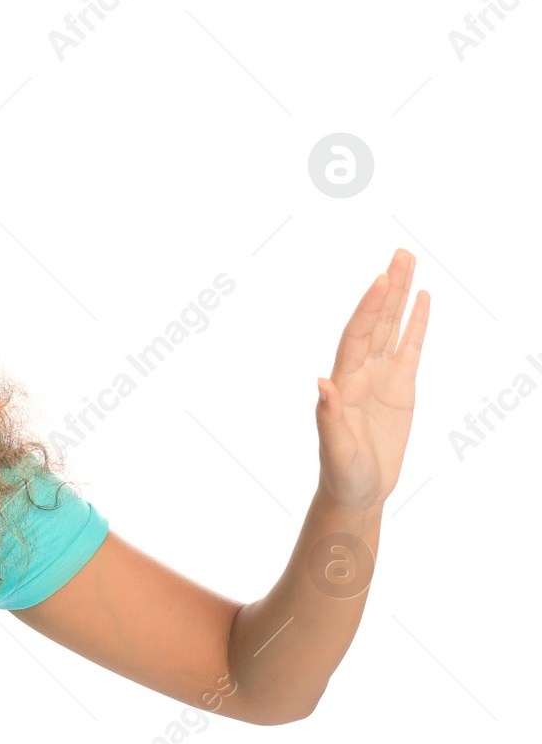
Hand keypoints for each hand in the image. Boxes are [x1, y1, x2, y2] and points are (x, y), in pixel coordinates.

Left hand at [315, 248, 430, 509]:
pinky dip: (416, 324)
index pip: (357, 336)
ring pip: (392, 327)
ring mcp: (381, 377)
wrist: (356, 490)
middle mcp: (361, 372)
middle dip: (389, 288)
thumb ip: (328, 417)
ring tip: (410, 262)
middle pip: (376, 321)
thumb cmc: (341, 472)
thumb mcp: (334, 448)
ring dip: (401, 296)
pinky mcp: (401, 388)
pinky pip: (410, 348)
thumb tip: (321, 384)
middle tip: (401, 252)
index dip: (368, 309)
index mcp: (345, 382)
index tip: (381, 279)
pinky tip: (423, 299)